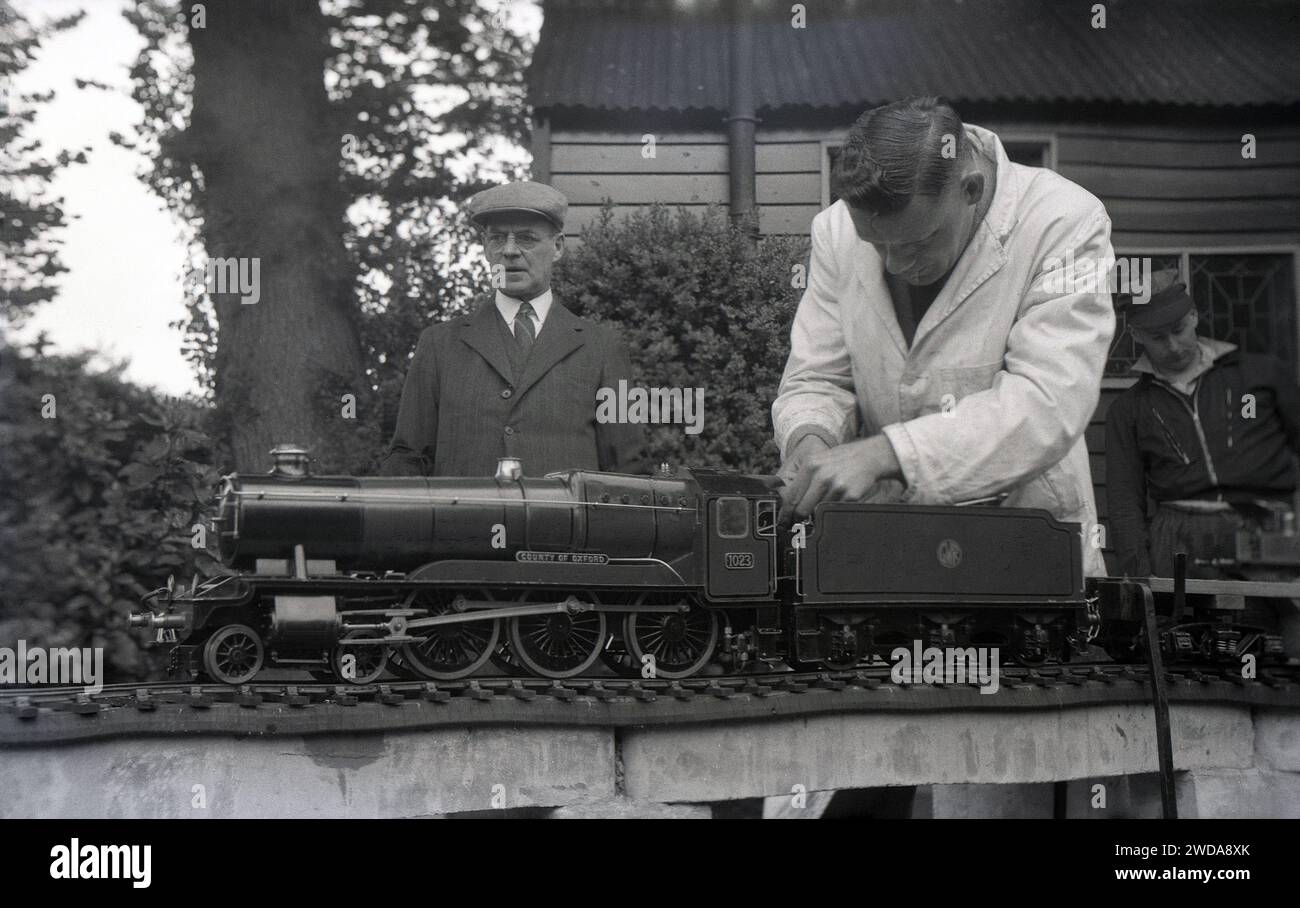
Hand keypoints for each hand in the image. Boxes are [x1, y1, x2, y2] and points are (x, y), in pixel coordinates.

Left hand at [781, 435, 902, 521]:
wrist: (869, 456)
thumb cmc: (840, 460)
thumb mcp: (817, 461)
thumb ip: (801, 478)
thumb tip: (786, 501)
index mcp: (810, 465)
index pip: (791, 496)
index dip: (785, 512)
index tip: (784, 520)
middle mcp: (822, 476)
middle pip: (802, 509)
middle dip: (798, 519)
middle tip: (797, 523)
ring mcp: (837, 487)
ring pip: (819, 512)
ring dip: (818, 513)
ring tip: (824, 503)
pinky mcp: (851, 496)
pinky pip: (835, 510)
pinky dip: (834, 509)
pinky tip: (839, 498)